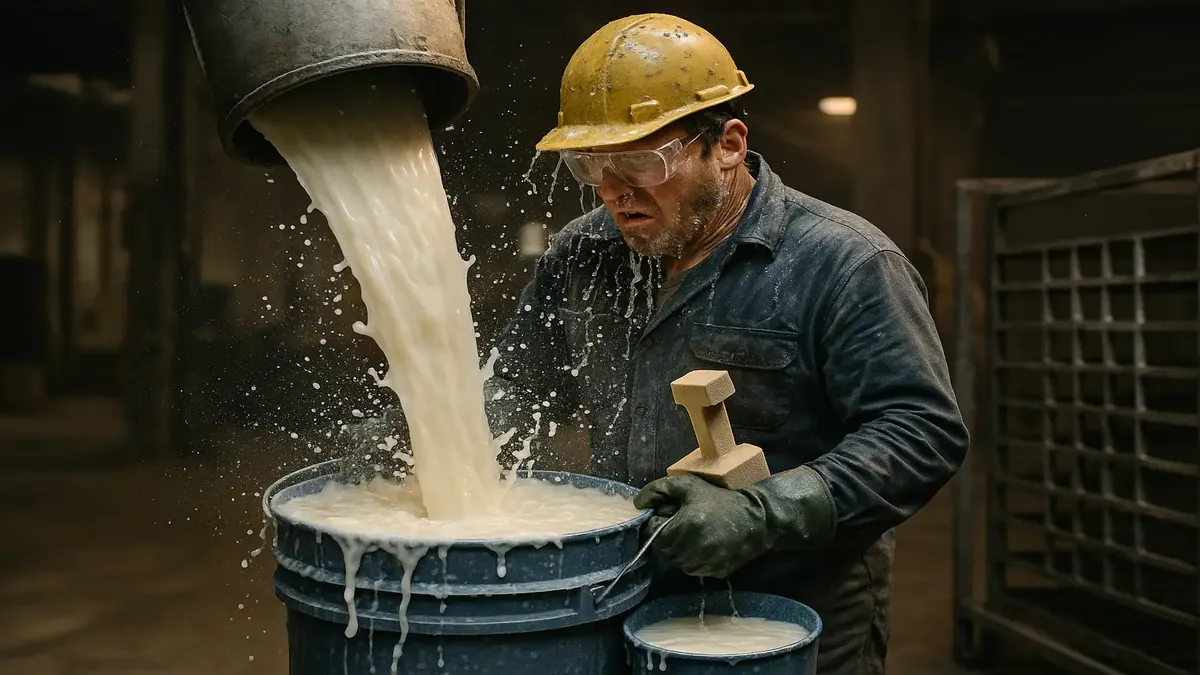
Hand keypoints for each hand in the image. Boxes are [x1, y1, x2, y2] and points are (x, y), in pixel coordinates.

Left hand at [634, 474, 769, 577]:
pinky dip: (695, 558)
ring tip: (698, 533)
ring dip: (681, 548)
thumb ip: (659, 489)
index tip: (671, 515)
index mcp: (681, 529)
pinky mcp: (714, 573)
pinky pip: (694, 569)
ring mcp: (702, 565)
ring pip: (677, 561)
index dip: (657, 523)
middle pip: (663, 549)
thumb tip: (638, 504)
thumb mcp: (688, 486)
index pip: (651, 534)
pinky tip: (708, 544)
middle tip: (685, 522)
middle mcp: (690, 552)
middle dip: (669, 536)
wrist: (756, 519)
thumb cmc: (719, 500)